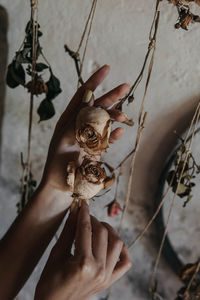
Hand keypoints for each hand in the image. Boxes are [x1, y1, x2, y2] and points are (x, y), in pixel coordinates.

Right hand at [34, 201, 131, 299]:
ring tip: (97, 227)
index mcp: (83, 264)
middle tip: (85, 216)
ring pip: (117, 244)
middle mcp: (99, 269)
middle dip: (94, 220)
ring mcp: (106, 276)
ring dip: (108, 231)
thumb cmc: (50, 283)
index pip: (86, 230)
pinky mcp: (109, 281)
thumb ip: (68, 231)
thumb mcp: (56, 255)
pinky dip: (122, 250)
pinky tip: (112, 243)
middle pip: (102, 233)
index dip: (84, 213)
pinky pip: (125, 262)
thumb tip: (74, 212)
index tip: (83, 203)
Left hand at [40, 65, 129, 197]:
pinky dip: (114, 134)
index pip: (82, 95)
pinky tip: (120, 131)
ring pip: (105, 121)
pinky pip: (108, 138)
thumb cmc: (58, 166)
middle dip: (111, 95)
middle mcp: (79, 125)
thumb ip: (76, 122)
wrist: (62, 189)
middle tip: (126, 85)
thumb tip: (88, 99)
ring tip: (124, 116)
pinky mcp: (97, 149)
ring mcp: (90, 137)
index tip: (106, 68)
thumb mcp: (63, 141)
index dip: (94, 81)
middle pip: (98, 105)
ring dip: (115, 116)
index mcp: (68, 120)